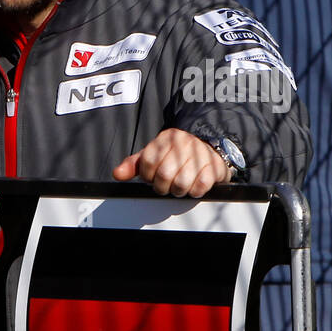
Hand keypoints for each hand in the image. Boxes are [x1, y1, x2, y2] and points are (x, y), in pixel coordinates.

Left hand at [112, 129, 230, 196]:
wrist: (210, 149)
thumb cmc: (179, 155)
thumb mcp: (155, 155)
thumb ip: (135, 165)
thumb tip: (118, 173)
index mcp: (166, 138)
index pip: (148, 163)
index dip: (148, 176)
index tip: (153, 177)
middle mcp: (183, 143)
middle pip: (164, 175)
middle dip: (163, 186)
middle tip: (167, 185)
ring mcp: (200, 154)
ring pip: (181, 184)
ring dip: (179, 191)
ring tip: (180, 185)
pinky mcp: (213, 166)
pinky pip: (199, 187)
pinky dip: (195, 191)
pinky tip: (193, 185)